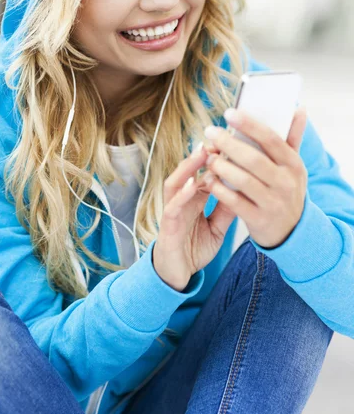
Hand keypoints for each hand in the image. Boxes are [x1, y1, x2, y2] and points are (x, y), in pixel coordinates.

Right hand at [153, 143, 236, 291]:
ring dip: (189, 166)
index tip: (235, 143)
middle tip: (221, 137)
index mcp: (194, 199)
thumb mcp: (218, 228)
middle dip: (204, 154)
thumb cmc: (194, 248)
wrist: (176, 275)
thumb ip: (227, 209)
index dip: (218, 159)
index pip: (205, 173)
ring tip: (203, 151)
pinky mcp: (167, 225)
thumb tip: (245, 190)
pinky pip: (173, 206)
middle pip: (191, 171)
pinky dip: (182, 193)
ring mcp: (172, 210)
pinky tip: (192, 183)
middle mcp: (181, 199)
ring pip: (177, 181)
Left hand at [203, 107, 307, 248]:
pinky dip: (219, 190)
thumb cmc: (286, 189)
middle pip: (254, 159)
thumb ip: (293, 137)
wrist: (293, 231)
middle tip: (210, 131)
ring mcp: (273, 203)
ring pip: (243, 181)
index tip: (229, 112)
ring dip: (222, 166)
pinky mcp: (259, 219)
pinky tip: (208, 179)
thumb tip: (299, 108)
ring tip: (208, 156)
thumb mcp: (293, 165)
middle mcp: (285, 183)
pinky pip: (235, 202)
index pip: (271, 139)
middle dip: (229, 143)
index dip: (249, 125)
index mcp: (293, 164)